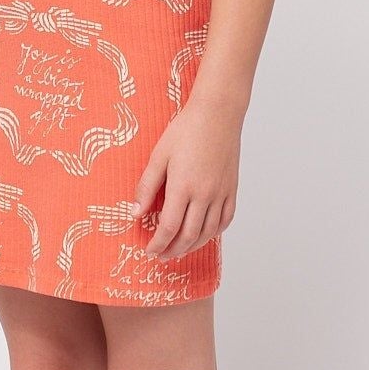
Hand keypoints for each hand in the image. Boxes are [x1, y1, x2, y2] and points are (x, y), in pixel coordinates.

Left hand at [130, 96, 240, 259]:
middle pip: (189, 236)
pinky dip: (213, 233)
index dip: (157, 243)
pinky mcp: (232, 189)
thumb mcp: (158, 156)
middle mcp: (205, 194)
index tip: (149, 251)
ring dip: (192, 246)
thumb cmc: (186, 130)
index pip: (169, 227)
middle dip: (173, 250)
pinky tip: (203, 235)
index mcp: (183, 186)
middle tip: (161, 256)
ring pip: (208, 232)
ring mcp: (221, 193)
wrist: (218, 113)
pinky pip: (225, 220)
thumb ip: (147, 187)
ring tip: (179, 250)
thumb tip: (135, 213)